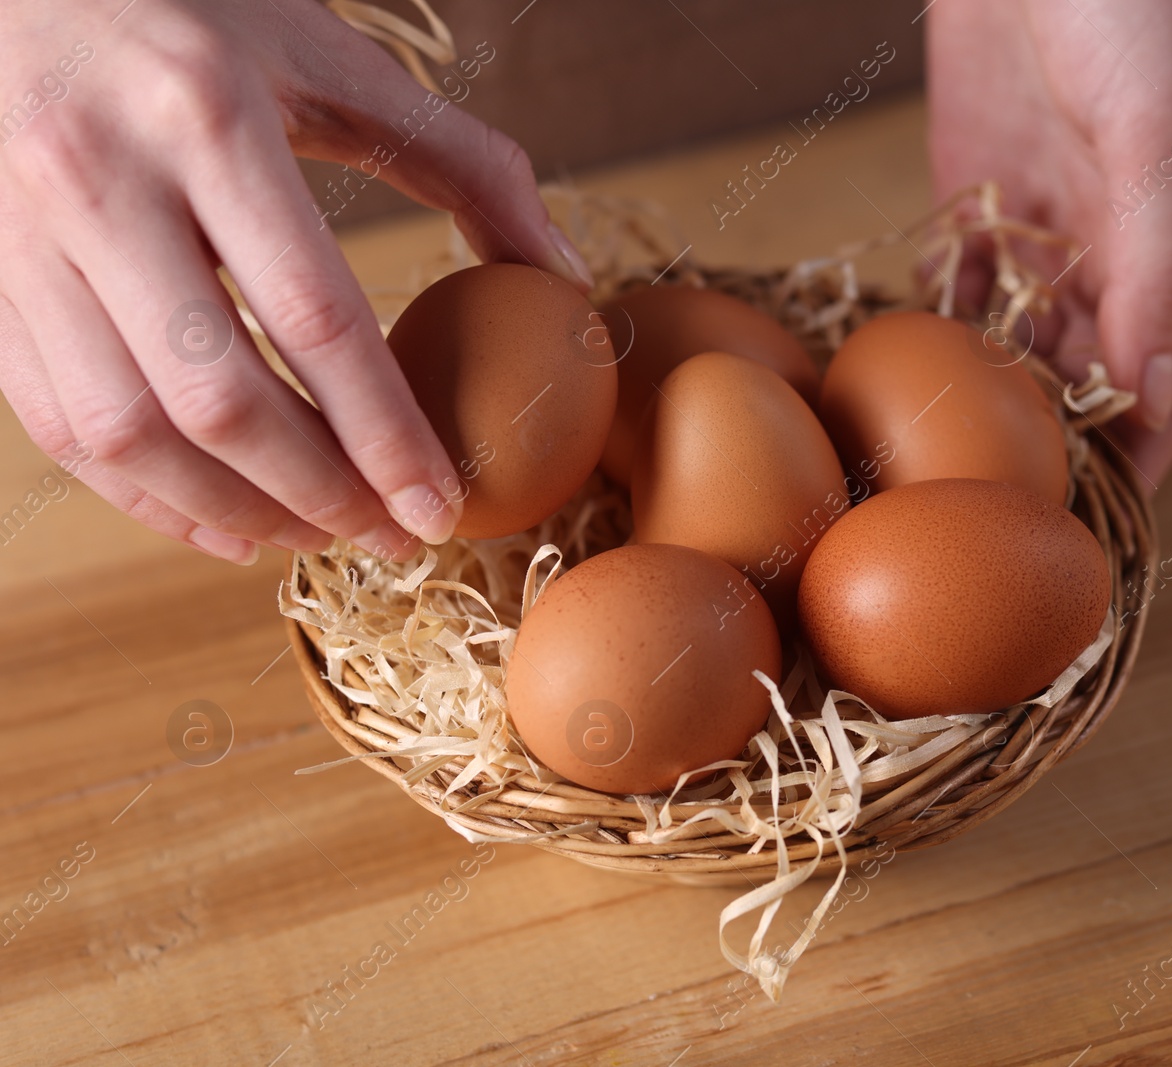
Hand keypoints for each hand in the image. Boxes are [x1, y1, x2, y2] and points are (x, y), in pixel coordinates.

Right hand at [0, 0, 591, 563]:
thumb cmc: (195, 13)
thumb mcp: (331, 59)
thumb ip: (461, 160)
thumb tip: (559, 273)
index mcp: (205, 117)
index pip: (314, 318)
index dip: (384, 434)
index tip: (439, 506)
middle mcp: (96, 178)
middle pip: (217, 399)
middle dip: (318, 494)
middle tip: (388, 536)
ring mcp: (18, 233)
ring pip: (126, 432)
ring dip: (232, 511)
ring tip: (316, 536)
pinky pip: (54, 423)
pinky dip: (142, 494)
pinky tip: (223, 521)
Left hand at [928, 0, 1171, 485]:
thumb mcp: (1162, 128)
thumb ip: (1161, 262)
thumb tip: (1149, 398)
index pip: (1165, 392)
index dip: (1132, 467)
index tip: (1082, 537)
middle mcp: (1115, 252)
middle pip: (1086, 383)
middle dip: (1049, 449)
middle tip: (986, 516)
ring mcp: (1043, 226)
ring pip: (1019, 345)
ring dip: (988, 400)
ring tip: (939, 462)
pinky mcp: (978, 194)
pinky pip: (961, 285)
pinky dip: (940, 328)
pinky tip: (907, 371)